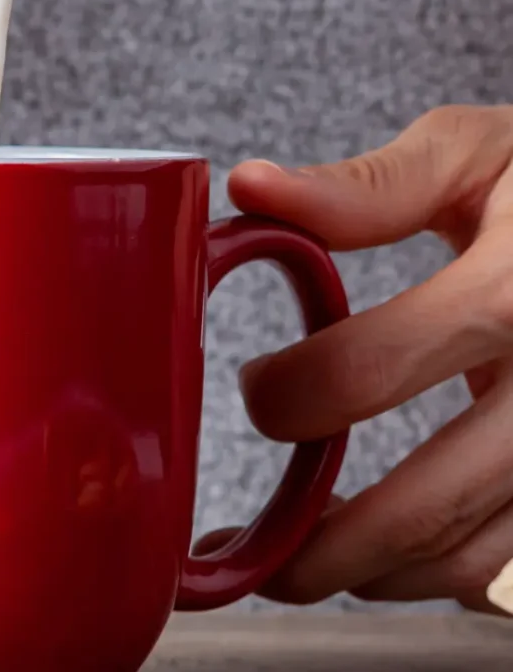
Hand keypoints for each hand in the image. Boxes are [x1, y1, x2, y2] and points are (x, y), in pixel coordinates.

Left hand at [204, 106, 512, 613]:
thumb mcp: (475, 154)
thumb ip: (369, 185)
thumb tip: (250, 188)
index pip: (383, 363)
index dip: (299, 391)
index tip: (254, 390)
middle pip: (437, 495)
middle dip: (330, 538)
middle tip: (253, 548)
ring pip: (478, 548)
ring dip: (379, 573)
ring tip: (298, 568)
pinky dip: (439, 569)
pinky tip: (378, 556)